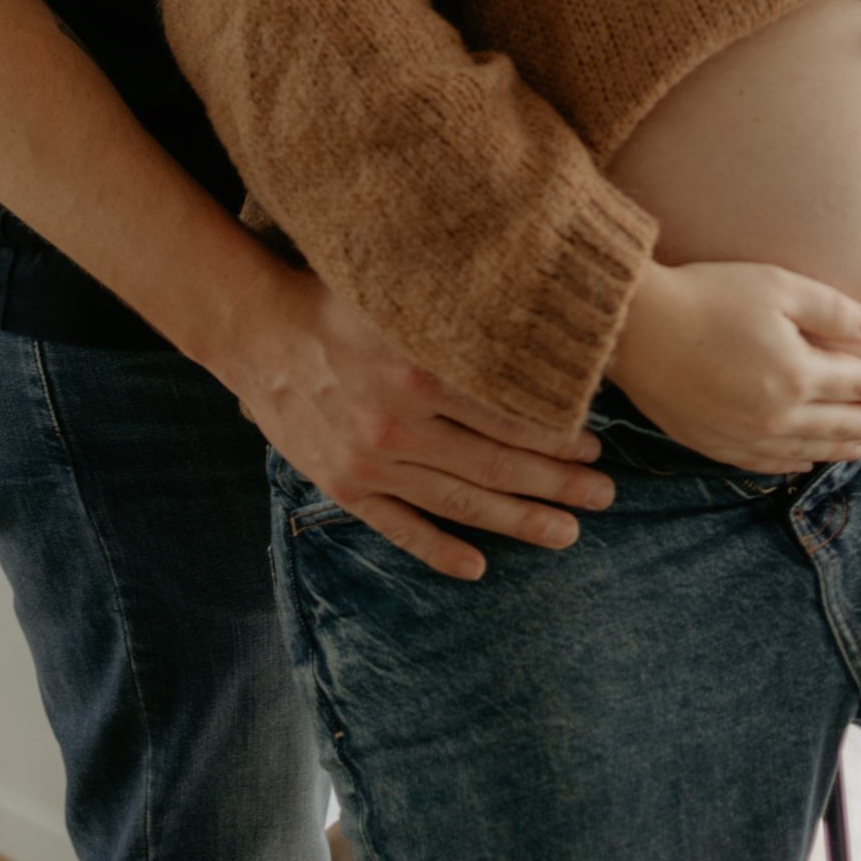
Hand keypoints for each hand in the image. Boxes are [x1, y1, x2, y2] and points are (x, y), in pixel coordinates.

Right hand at [226, 268, 615, 582]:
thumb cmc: (336, 299)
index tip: (594, 443)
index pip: (507, 415)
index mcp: (418, 371)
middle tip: (604, 495)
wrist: (256, 330)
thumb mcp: (400, 294)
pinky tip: (478, 567)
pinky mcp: (344, 485)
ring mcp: (370, 462)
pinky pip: (400, 528)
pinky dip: (439, 551)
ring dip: (519, 521)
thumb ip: (460, 313)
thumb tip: (532, 317)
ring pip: (459, 502)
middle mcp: (398, 424)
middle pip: (496, 466)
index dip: (557, 435)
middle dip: (557, 485)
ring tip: (566, 533)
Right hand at [607, 259, 860, 472]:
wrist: (637, 328)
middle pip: (840, 423)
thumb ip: (831, 310)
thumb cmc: (707, 296)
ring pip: (808, 450)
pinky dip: (796, 464)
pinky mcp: (717, 445)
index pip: (857, 385)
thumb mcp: (776, 286)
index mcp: (799, 374)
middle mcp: (779, 415)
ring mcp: (747, 436)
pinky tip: (804, 462)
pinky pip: (769, 464)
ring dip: (841, 448)